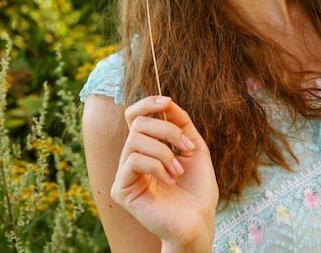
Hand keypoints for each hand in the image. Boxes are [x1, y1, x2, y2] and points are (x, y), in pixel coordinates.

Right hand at [111, 96, 218, 251]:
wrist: (199, 220)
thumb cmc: (198, 188)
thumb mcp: (194, 146)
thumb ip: (180, 122)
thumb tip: (166, 101)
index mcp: (147, 146)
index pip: (135, 115)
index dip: (147, 103)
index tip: (167, 101)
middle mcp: (132, 157)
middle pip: (138, 123)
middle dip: (167, 130)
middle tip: (186, 148)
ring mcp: (125, 173)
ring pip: (135, 140)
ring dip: (164, 151)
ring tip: (178, 171)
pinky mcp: (121, 189)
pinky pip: (133, 160)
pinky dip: (156, 166)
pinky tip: (169, 181)